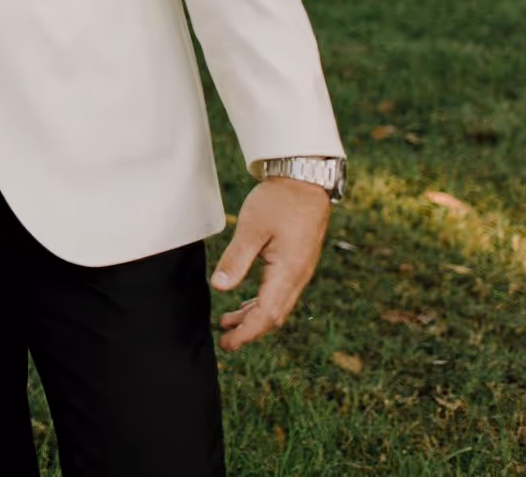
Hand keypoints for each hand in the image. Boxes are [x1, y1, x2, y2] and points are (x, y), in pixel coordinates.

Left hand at [211, 176, 331, 349]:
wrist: (305, 181)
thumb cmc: (278, 202)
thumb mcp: (252, 228)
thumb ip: (236, 259)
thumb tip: (220, 288)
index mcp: (288, 272)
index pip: (268, 314)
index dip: (248, 332)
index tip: (228, 344)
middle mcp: (298, 276)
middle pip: (274, 315)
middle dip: (250, 330)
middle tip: (226, 342)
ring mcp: (299, 270)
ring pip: (277, 304)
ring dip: (254, 316)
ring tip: (228, 322)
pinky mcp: (296, 262)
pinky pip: (280, 291)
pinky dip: (261, 301)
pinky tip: (245, 300)